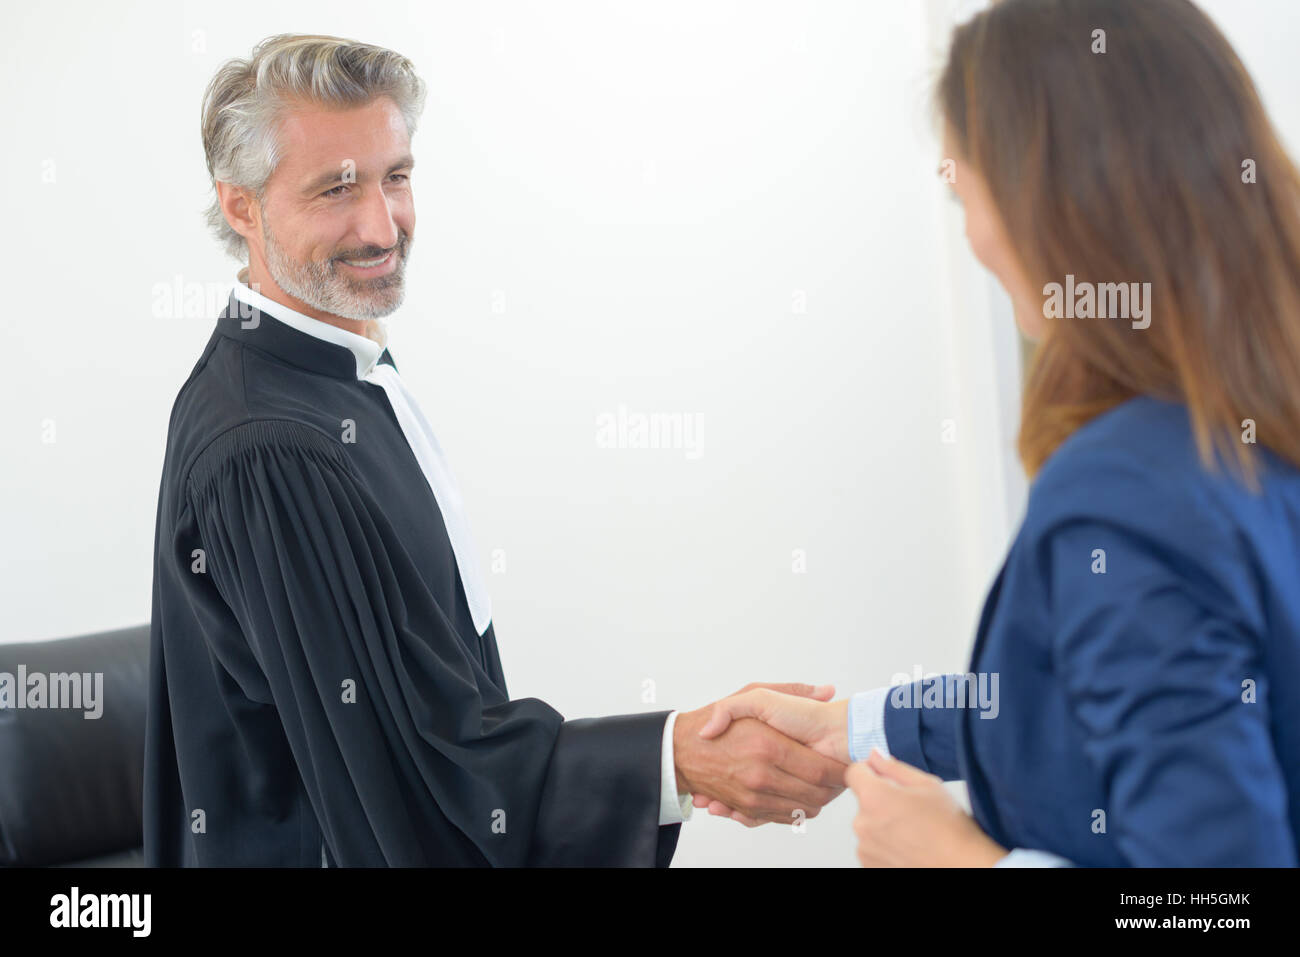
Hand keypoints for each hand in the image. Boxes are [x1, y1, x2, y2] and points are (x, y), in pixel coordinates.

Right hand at [673, 683, 846, 826]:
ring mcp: (754, 796)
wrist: (683, 749)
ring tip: (822, 784)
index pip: (821, 771)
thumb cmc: (722, 721)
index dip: (840, 771)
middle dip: (834, 788)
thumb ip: (792, 690)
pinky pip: (784, 817)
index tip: (847, 763)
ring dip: (818, 799)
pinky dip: (797, 810)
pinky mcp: (748, 809)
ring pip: (804, 809)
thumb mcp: (753, 694)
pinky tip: (799, 793)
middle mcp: (761, 775)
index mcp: (768, 746)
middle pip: (817, 795)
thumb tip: (827, 691)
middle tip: (839, 775)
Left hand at [846, 749, 1005, 866]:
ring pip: (868, 824)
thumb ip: (893, 766)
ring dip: (883, 823)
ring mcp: (864, 848)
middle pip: (863, 800)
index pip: (854, 772)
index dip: (870, 770)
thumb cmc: (950, 828)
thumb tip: (874, 754)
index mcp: (874, 797)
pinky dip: (885, 844)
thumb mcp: (927, 785)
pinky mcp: (868, 865)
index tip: (885, 777)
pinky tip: (909, 846)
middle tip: (912, 809)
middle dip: (881, 799)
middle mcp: (862, 823)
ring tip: (914, 831)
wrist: (962, 867)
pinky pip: (871, 846)